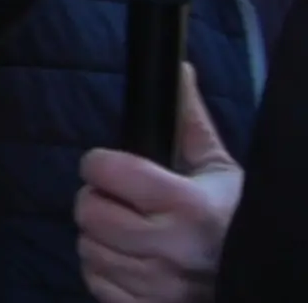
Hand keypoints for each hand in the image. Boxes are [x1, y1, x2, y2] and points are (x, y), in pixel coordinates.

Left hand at [76, 64, 243, 301]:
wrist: (264, 276)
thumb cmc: (237, 220)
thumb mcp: (219, 171)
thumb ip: (189, 123)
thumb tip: (178, 70)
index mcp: (189, 206)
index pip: (106, 171)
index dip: (100, 163)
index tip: (111, 166)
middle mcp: (172, 249)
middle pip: (87, 211)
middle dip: (97, 200)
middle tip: (119, 200)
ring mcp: (158, 287)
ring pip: (87, 249)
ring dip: (100, 237)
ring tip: (130, 232)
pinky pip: (96, 284)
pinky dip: (105, 271)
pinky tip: (130, 262)